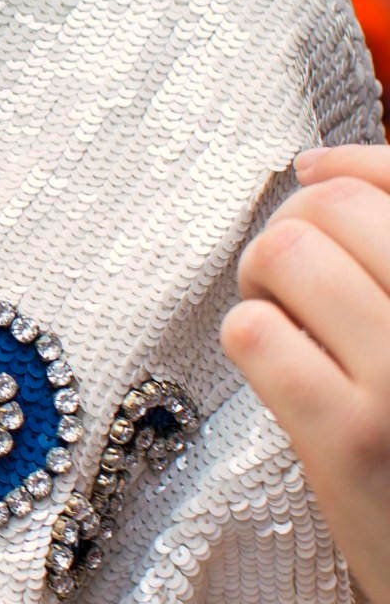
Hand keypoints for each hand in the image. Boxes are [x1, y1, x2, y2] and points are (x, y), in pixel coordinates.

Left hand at [223, 143, 389, 603]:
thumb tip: (316, 164)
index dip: (353, 166)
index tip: (318, 175)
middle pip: (335, 209)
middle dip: (296, 228)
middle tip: (295, 275)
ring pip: (288, 253)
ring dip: (262, 274)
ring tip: (282, 314)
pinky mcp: (351, 440)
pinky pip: (256, 332)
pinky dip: (250, 335)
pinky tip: (276, 365)